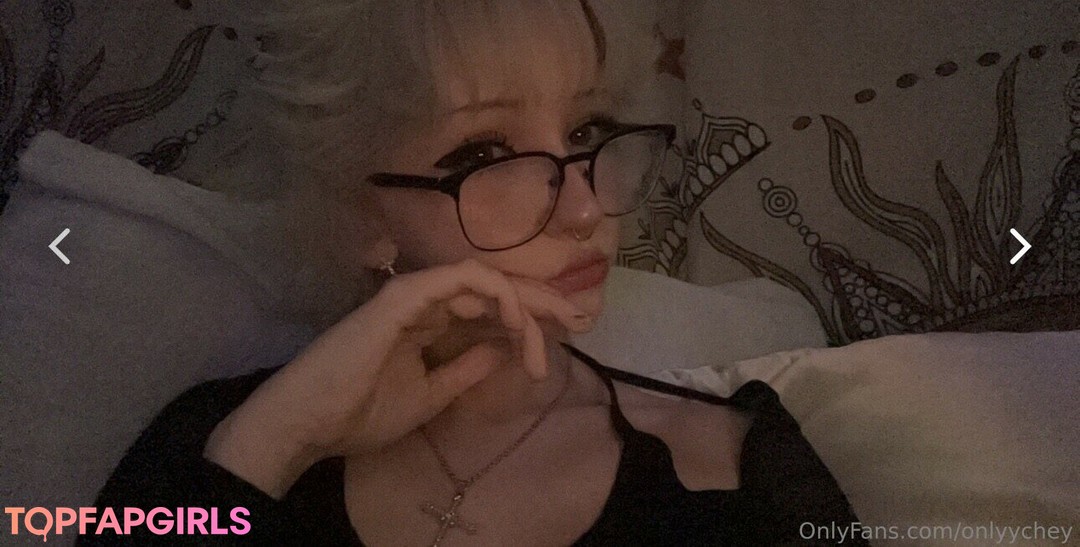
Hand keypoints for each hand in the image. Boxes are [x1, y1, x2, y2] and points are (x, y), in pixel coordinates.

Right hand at [203, 259, 589, 497]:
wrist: (311, 422)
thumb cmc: (360, 413)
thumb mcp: (430, 395)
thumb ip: (465, 369)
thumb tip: (502, 349)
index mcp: (428, 323)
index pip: (487, 307)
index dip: (528, 317)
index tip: (560, 341)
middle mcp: (425, 301)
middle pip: (495, 288)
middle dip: (542, 300)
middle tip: (581, 317)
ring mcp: (414, 294)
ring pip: (486, 280)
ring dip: (525, 304)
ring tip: (555, 330)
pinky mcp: (405, 295)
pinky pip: (462, 279)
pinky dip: (495, 294)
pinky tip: (515, 322)